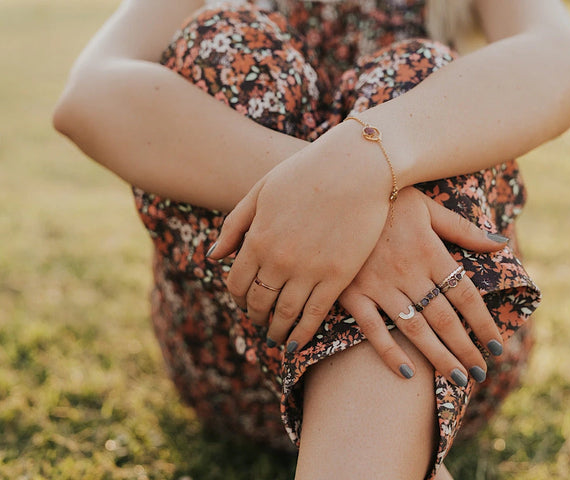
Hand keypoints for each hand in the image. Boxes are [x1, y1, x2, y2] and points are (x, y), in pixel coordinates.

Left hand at [207, 122, 392, 350]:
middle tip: (260, 321)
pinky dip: (302, 334)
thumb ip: (235, 225)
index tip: (244, 301)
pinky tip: (296, 343)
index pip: (236, 283)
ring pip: (284, 315)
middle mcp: (279, 260)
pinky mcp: (338, 276)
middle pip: (258, 303)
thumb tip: (213, 257)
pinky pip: (315, 315)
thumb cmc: (307, 172)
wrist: (357, 167)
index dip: (237, 297)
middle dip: (255, 316)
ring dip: (276, 331)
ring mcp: (309, 270)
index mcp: (257, 239)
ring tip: (276, 336)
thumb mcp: (261, 190)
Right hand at [339, 188, 506, 384]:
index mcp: (429, 251)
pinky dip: (388, 352)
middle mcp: (407, 271)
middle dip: (465, 348)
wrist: (338, 193)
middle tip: (481, 372)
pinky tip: (407, 372)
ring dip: (438, 357)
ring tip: (457, 378)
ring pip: (414, 328)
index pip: (464, 294)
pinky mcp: (352, 292)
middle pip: (443, 317)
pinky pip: (372, 328)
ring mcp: (378, 284)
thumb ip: (464, 230)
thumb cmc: (388, 198)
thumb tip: (501, 245)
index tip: (496, 345)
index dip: (483, 322)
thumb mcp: (429, 208)